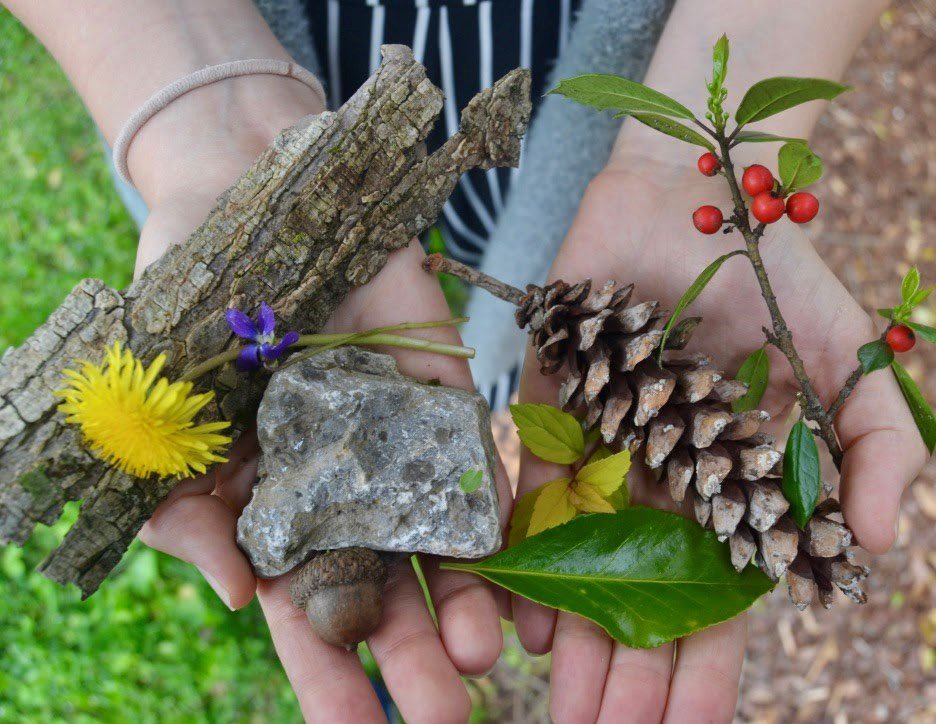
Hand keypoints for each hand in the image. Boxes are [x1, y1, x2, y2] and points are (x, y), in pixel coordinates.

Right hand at [131, 88, 512, 722]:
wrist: (238, 203)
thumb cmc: (180, 316)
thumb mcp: (160, 418)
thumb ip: (190, 512)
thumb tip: (234, 598)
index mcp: (277, 513)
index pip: (304, 614)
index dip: (326, 677)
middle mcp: (348, 492)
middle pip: (390, 591)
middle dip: (414, 657)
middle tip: (446, 716)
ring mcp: (402, 447)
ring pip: (445, 543)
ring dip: (469, 603)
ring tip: (491, 659)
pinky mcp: (447, 396)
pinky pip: (484, 460)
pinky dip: (506, 513)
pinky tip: (529, 564)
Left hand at [512, 154, 928, 721]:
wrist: (695, 190)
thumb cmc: (779, 270)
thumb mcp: (850, 355)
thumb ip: (878, 444)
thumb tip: (877, 548)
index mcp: (730, 487)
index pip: (719, 600)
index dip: (706, 668)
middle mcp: (661, 481)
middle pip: (642, 598)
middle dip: (628, 671)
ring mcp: (601, 450)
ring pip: (582, 562)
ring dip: (574, 633)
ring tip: (560, 699)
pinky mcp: (547, 407)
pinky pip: (530, 491)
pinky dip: (525, 551)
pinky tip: (522, 614)